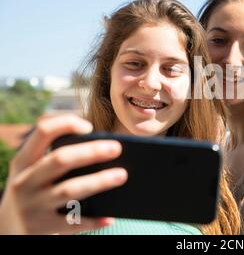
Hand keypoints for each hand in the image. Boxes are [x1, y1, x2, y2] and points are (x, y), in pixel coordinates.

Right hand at [0, 114, 127, 233]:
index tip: (89, 126)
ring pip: (69, 190)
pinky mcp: (41, 228)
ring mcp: (32, 206)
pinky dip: (93, 220)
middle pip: (60, 159)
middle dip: (91, 152)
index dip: (66, 124)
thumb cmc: (33, 190)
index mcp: (23, 161)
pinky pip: (73, 223)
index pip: (43, 132)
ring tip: (122, 175)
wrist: (8, 229)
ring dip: (99, 181)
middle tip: (117, 148)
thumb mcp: (32, 171)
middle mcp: (24, 182)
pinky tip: (110, 217)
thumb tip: (104, 148)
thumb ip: (56, 158)